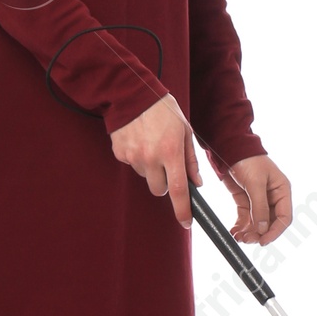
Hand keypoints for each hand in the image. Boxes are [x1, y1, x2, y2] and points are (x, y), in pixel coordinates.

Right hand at [109, 95, 201, 226]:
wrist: (131, 93)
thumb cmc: (162, 109)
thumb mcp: (184, 130)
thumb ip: (191, 160)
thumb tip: (196, 183)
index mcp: (170, 152)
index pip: (179, 190)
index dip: (183, 210)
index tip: (186, 222)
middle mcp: (151, 157)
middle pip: (159, 189)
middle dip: (165, 183)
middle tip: (167, 163)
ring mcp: (133, 156)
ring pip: (146, 177)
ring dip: (151, 168)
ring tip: (152, 145)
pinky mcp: (120, 153)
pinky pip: (133, 165)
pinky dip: (138, 158)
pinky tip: (140, 141)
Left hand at [218, 154, 292, 245]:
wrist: (229, 147)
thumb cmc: (248, 160)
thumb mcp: (255, 183)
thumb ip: (260, 207)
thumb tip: (263, 229)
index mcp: (282, 191)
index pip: (284, 218)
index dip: (275, 232)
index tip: (263, 241)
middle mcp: (272, 197)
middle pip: (270, 223)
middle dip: (259, 233)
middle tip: (247, 240)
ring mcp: (258, 199)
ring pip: (257, 223)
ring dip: (249, 232)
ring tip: (239, 237)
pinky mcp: (245, 200)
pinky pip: (245, 217)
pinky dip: (240, 226)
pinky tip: (234, 231)